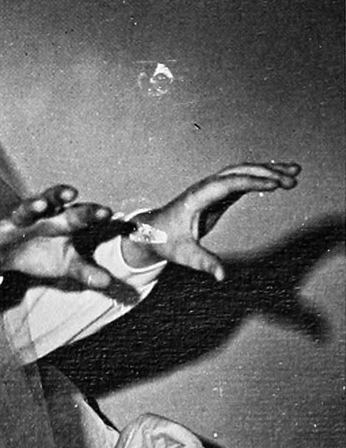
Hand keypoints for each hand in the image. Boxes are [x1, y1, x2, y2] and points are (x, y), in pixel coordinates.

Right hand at [0, 185, 118, 288]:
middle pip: (51, 204)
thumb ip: (86, 271)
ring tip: (40, 203)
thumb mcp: (65, 265)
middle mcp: (39, 216)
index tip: (107, 214)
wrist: (4, 256)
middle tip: (73, 193)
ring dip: (30, 206)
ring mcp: (14, 221)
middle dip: (60, 199)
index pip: (78, 215)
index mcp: (59, 221)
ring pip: (22, 210)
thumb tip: (108, 283)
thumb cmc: (39, 254)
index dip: (91, 214)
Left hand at [125, 162, 300, 279]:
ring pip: (242, 172)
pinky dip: (261, 178)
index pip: (226, 184)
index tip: (274, 184)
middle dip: (266, 173)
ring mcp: (211, 188)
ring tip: (295, 174)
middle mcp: (205, 188)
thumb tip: (222, 276)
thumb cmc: (165, 241)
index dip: (251, 181)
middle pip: (238, 172)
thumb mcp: (184, 255)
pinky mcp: (217, 193)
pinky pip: (242, 180)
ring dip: (268, 171)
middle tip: (292, 180)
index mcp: (195, 198)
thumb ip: (204, 263)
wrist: (152, 230)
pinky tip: (280, 181)